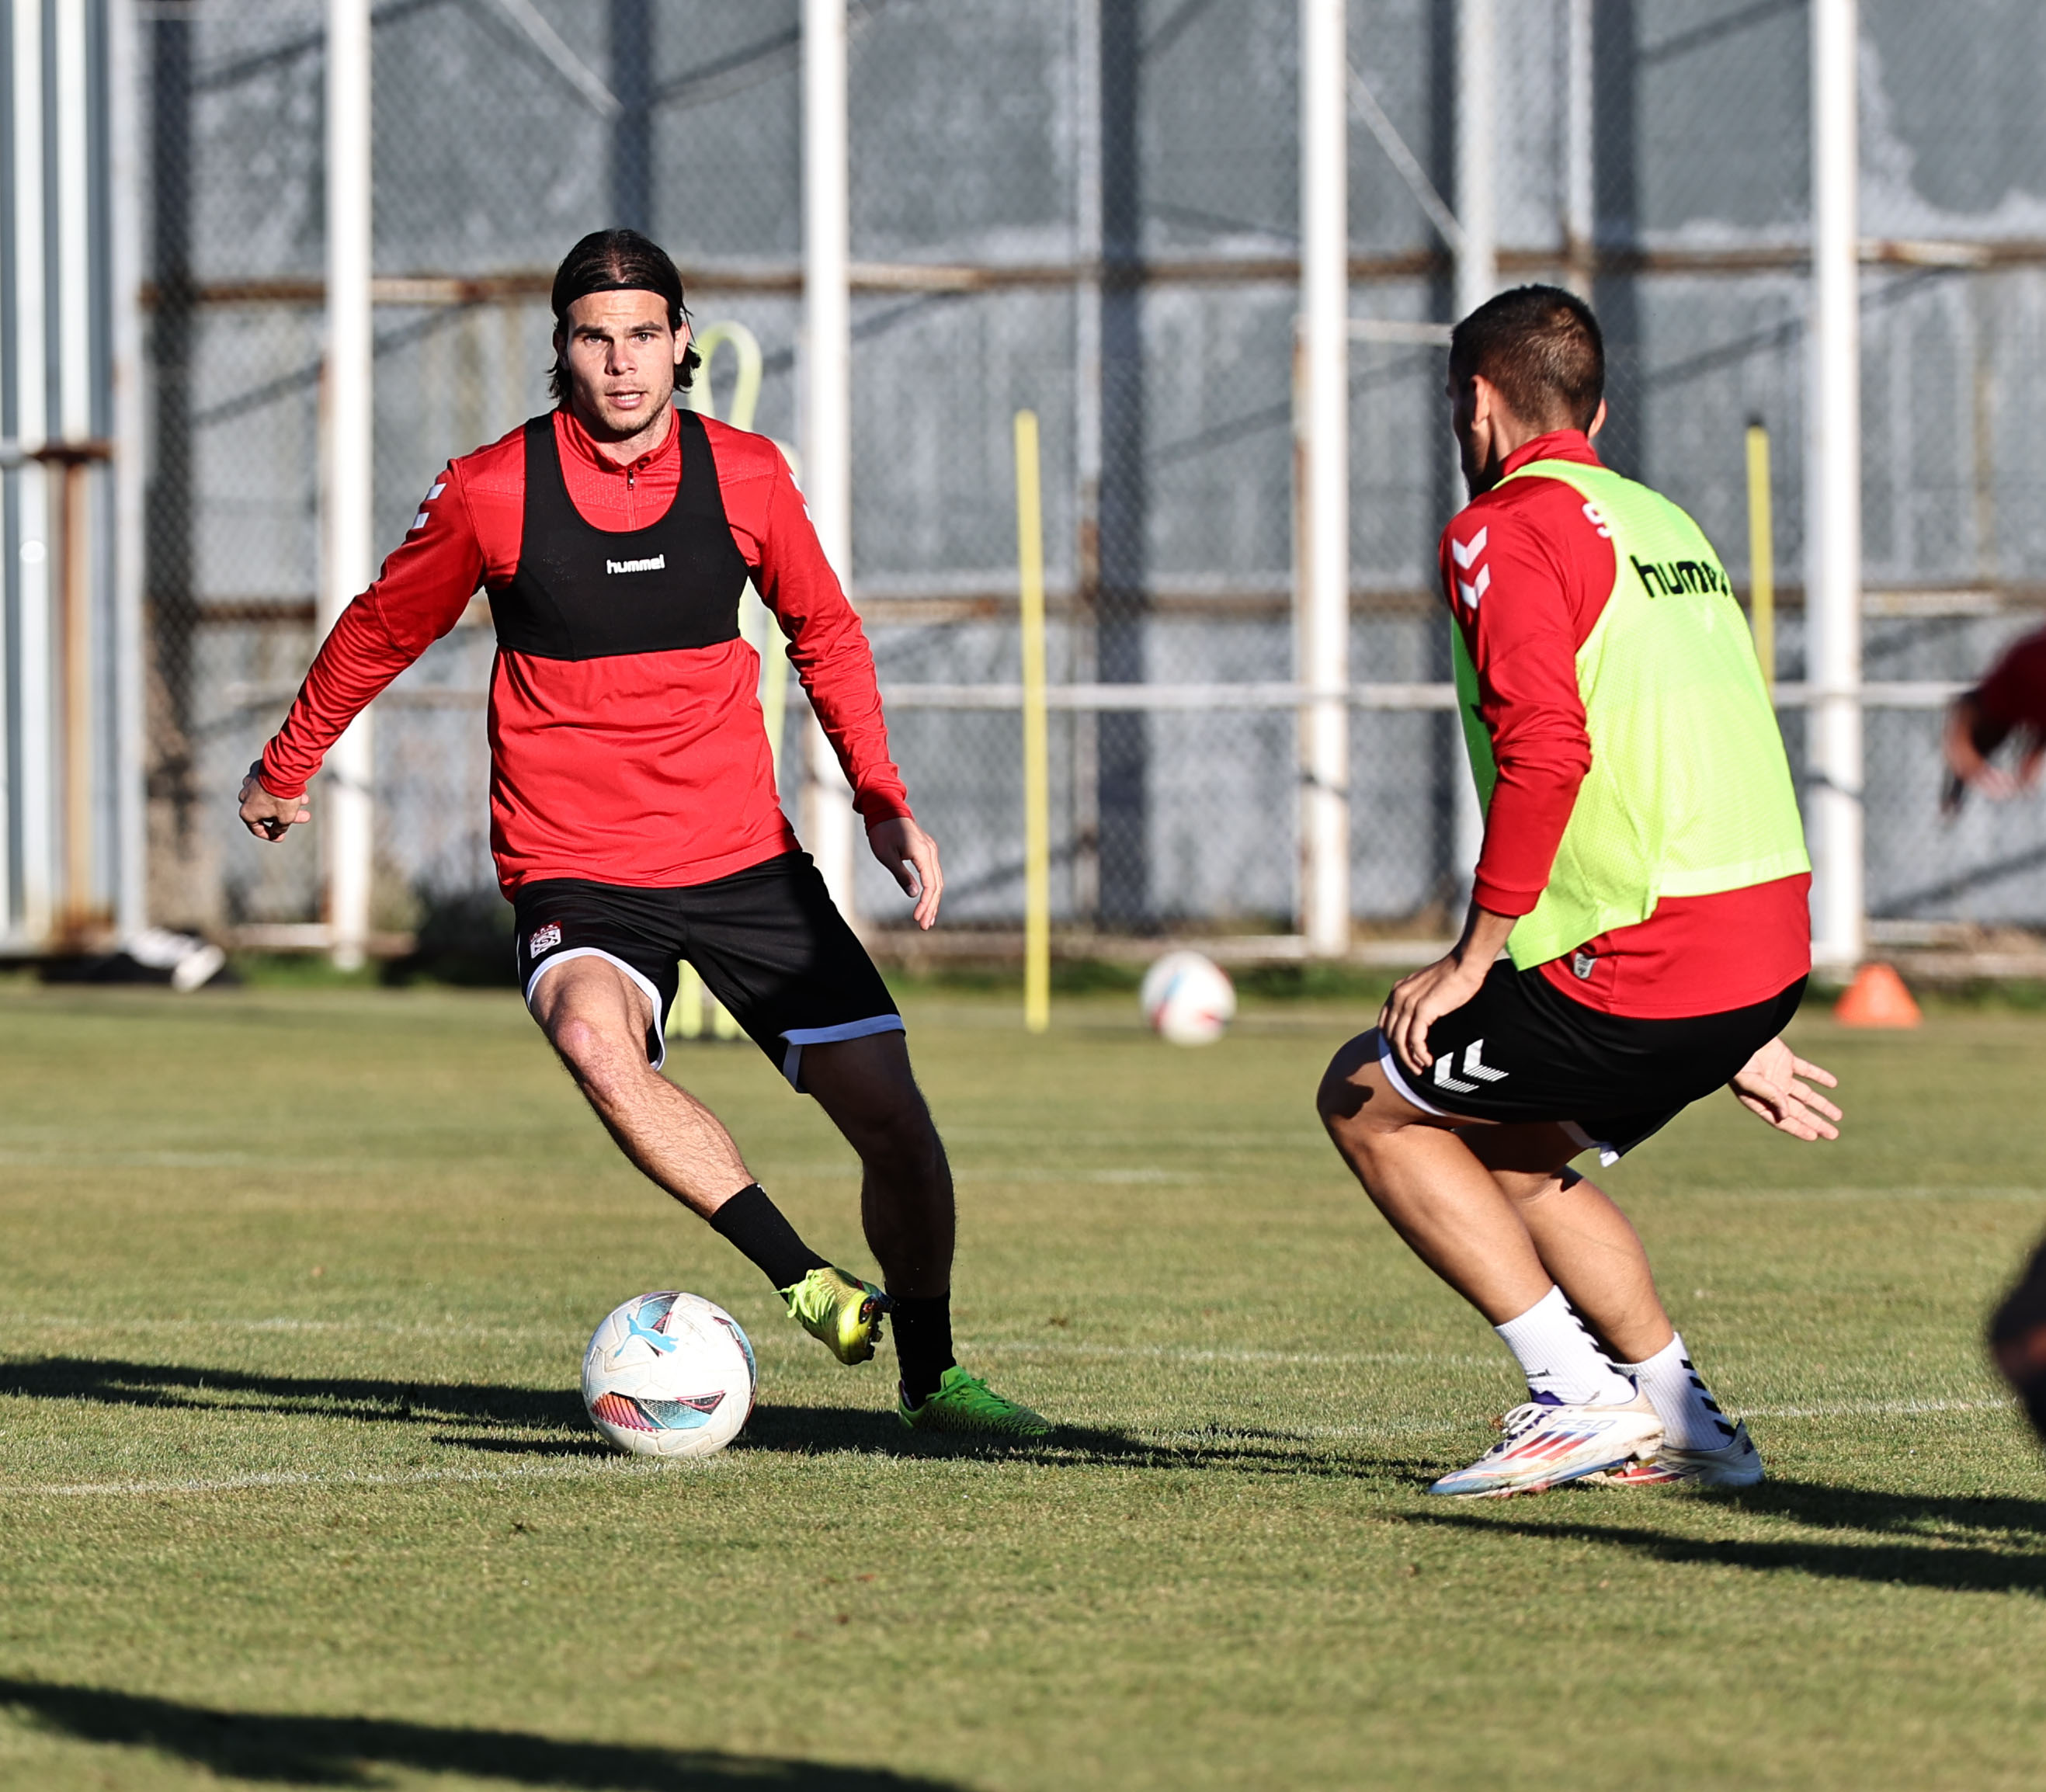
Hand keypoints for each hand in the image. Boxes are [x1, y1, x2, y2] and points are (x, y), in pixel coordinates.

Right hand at [238, 764, 310, 842]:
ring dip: (289, 800)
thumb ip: (279, 828)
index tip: (280, 837)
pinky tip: (299, 789)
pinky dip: (282, 787)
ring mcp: (250, 784)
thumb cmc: (282, 797)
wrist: (282, 770)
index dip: (270, 835)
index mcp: (247, 812)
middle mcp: (245, 798)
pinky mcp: (257, 771)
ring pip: (271, 796)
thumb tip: (277, 833)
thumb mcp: (285, 818)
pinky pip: (270, 783)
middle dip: (287, 815)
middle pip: (268, 811)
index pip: (257, 828)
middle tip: (303, 817)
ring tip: (306, 801)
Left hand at [867, 816, 942, 929]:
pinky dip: (931, 889)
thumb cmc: (882, 831)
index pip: (930, 884)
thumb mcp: (886, 855)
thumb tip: (914, 895)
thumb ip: (901, 875)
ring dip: (933, 900)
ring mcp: (931, 850)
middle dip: (931, 907)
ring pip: (937, 880)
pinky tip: (927, 901)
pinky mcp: (927, 850)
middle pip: (937, 885)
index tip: (917, 918)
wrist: (885, 807)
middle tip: (924, 926)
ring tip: (927, 919)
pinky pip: (933, 873)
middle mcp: (931, 851)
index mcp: (923, 852)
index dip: (925, 903)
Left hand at [1378, 952, 1489, 1072]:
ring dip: (1409, 1059)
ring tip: (1421, 1068)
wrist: (1465, 963)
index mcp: (1397, 991)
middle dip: (1400, 1055)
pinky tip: (1427, 1061)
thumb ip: (1418, 1001)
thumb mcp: (1427, 988)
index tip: (1405, 1054)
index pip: (1384, 1024)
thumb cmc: (1453, 976)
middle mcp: (1398, 997)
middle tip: (1414, 1067)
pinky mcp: (1423, 1010)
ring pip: (1400, 1041)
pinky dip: (1419, 1054)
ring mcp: (1408, 1003)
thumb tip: (1420, 1019)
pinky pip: (1415, 1039)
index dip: (1392, 1042)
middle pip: (1390, 1035)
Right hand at [1729, 1036, 1840, 1140]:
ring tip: (1837, 1116)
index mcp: (1759, 1100)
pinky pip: (1807, 1070)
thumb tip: (1786, 1115)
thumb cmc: (1737, 1061)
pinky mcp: (1786, 1060)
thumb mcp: (1750, 1081)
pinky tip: (1833, 1084)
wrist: (1739, 1036)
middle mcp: (1772, 1092)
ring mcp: (1780, 1076)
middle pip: (1798, 1111)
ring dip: (1822, 1105)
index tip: (1814, 1136)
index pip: (1781, 1119)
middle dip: (1815, 1123)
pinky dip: (1820, 1076)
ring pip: (1806, 1094)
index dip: (1798, 1129)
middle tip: (1832, 1134)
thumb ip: (1769, 1096)